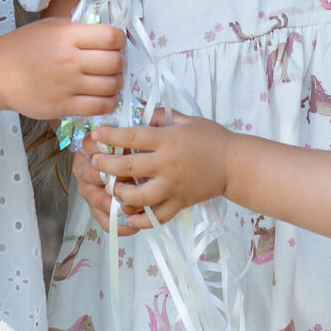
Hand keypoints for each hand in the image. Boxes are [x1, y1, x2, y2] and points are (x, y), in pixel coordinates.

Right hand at [0, 16, 124, 120]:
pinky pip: (99, 106)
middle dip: (119, 62)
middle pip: (115, 62)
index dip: (119, 40)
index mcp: (67, 36)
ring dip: (116, 83)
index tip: (115, 43)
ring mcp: (67, 85)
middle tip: (112, 63)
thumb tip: (106, 33)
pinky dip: (109, 102)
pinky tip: (105, 97)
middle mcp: (70, 60)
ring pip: (111, 86)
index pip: (111, 37)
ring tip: (109, 80)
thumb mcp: (51, 26)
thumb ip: (78, 29)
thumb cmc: (23, 47)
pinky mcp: (64, 106)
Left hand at [78, 113, 230, 222]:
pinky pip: (156, 217)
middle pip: (128, 167)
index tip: (96, 134)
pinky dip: (141, 220)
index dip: (110, 136)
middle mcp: (168, 165)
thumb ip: (160, 115)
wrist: (235, 164)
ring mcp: (173, 187)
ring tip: (113, 188)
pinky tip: (129, 217)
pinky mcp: (180, 203)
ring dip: (120, 193)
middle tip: (95, 163)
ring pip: (139, 197)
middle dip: (106, 165)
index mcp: (168, 140)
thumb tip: (135, 110)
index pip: (132, 136)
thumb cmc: (211, 138)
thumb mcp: (186, 119)